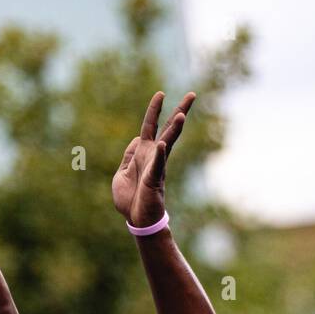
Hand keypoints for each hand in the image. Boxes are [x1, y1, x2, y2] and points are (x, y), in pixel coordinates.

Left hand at [111, 91, 194, 227]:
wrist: (137, 220)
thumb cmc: (130, 199)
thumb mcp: (122, 172)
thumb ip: (129, 155)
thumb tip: (137, 139)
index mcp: (144, 152)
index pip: (150, 126)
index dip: (155, 110)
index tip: (161, 93)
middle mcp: (154, 156)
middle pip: (168, 129)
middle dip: (180, 111)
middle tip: (192, 94)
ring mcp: (156, 167)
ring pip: (167, 144)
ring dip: (174, 130)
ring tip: (182, 115)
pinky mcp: (155, 180)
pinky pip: (157, 166)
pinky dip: (159, 155)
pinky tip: (162, 144)